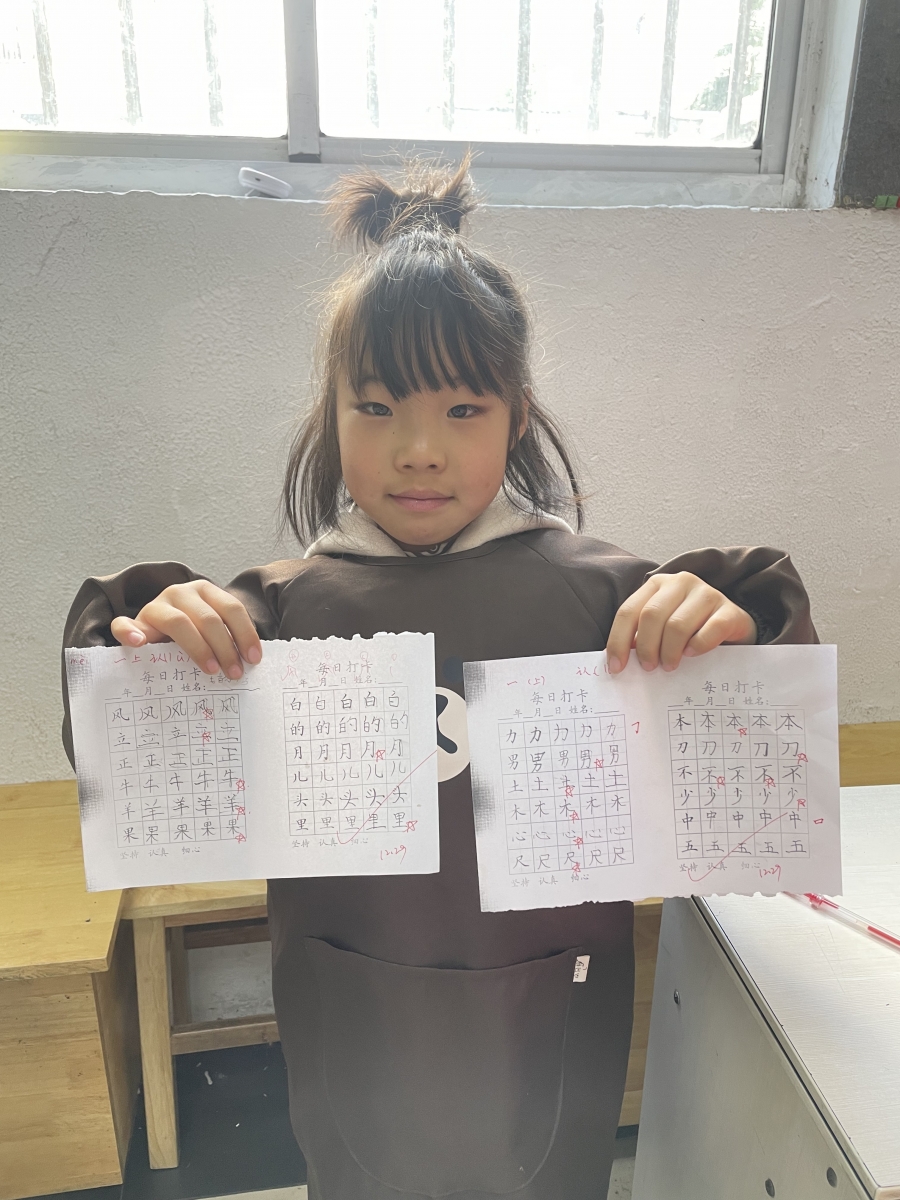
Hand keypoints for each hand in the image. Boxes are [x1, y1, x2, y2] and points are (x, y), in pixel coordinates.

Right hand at [109, 580, 261, 677]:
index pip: (231, 608)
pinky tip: (140, 643)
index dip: (246, 633)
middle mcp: (181, 593)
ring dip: (198, 648)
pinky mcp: (134, 621)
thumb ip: (226, 640)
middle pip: (209, 619)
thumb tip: (250, 664)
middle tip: (234, 673)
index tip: (253, 659)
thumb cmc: (192, 635)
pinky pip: (125, 624)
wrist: (155, 630)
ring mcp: (156, 605)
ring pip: (179, 622)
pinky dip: (130, 632)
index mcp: (205, 591)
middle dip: (225, 647)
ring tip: (211, 670)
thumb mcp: (211, 632)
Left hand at [606, 572, 755, 673]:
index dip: (618, 641)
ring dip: (670, 651)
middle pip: (651, 615)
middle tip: (649, 668)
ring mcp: (707, 593)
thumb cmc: (691, 629)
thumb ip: (641, 637)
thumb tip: (619, 663)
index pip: (628, 611)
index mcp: (657, 585)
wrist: (733, 626)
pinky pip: (709, 630)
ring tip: (670, 666)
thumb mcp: (661, 628)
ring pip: (677, 624)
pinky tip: (692, 655)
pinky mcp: (729, 610)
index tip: (617, 668)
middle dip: (646, 646)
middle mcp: (680, 582)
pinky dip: (697, 646)